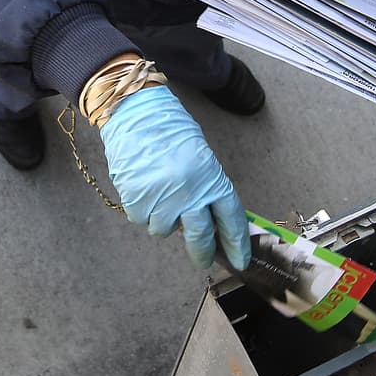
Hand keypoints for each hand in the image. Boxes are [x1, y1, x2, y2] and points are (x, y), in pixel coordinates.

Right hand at [99, 85, 250, 269]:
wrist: (136, 113)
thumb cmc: (170, 131)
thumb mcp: (200, 158)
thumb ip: (206, 189)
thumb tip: (209, 221)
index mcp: (211, 179)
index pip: (231, 220)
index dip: (237, 244)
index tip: (239, 262)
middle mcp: (190, 193)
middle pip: (201, 238)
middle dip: (203, 253)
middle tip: (203, 260)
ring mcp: (162, 199)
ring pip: (164, 231)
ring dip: (163, 220)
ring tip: (158, 193)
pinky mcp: (137, 200)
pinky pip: (141, 219)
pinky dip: (142, 210)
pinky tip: (142, 187)